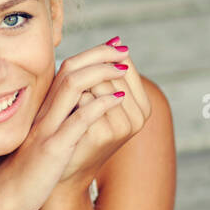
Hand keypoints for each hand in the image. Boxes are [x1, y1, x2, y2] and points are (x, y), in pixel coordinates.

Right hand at [0, 37, 151, 209]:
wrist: (6, 197)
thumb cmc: (28, 170)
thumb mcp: (44, 139)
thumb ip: (58, 121)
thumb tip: (81, 109)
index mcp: (45, 110)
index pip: (68, 70)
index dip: (91, 54)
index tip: (113, 49)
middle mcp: (46, 113)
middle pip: (71, 69)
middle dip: (99, 54)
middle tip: (122, 47)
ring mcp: (48, 128)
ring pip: (73, 86)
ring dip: (101, 72)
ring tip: (123, 67)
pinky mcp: (53, 148)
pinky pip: (77, 120)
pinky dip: (99, 106)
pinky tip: (118, 100)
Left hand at [57, 36, 152, 197]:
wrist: (65, 170)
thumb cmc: (80, 129)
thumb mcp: (100, 99)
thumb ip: (111, 72)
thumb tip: (117, 39)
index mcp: (144, 107)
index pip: (124, 64)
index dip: (99, 65)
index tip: (85, 80)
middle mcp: (139, 117)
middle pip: (111, 71)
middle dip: (88, 75)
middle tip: (75, 97)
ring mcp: (122, 126)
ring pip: (97, 82)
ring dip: (78, 87)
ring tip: (71, 107)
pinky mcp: (102, 134)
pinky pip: (83, 98)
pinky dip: (71, 99)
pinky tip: (65, 115)